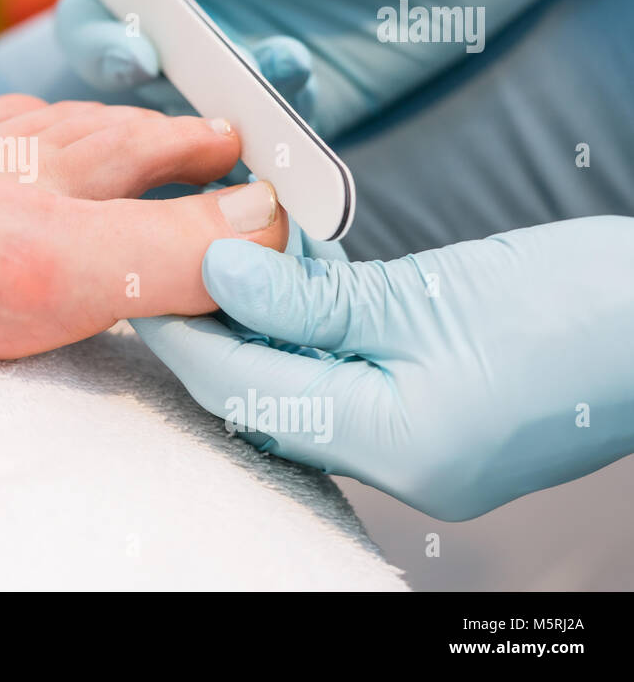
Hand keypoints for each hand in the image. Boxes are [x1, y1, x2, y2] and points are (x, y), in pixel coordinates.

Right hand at [57, 0, 633, 137]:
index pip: (101, 14)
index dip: (98, 41)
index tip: (135, 52)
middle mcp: (206, 23)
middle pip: (141, 84)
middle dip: (156, 98)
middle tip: (196, 95)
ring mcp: (256, 72)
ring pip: (202, 125)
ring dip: (220, 123)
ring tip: (272, 85)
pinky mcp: (313, 112)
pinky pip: (272, 149)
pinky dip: (273, 147)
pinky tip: (306, 98)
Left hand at [134, 216, 633, 519]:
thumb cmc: (577, 309)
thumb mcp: (427, 294)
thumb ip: (313, 297)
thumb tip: (221, 276)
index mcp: (398, 444)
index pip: (247, 393)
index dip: (187, 336)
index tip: (143, 285)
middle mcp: (400, 460)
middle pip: (264, 396)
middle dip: (214, 332)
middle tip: (172, 267)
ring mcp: (417, 444)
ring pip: (299, 384)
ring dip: (259, 325)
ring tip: (227, 260)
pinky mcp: (429, 415)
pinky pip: (341, 377)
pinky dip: (309, 331)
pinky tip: (292, 280)